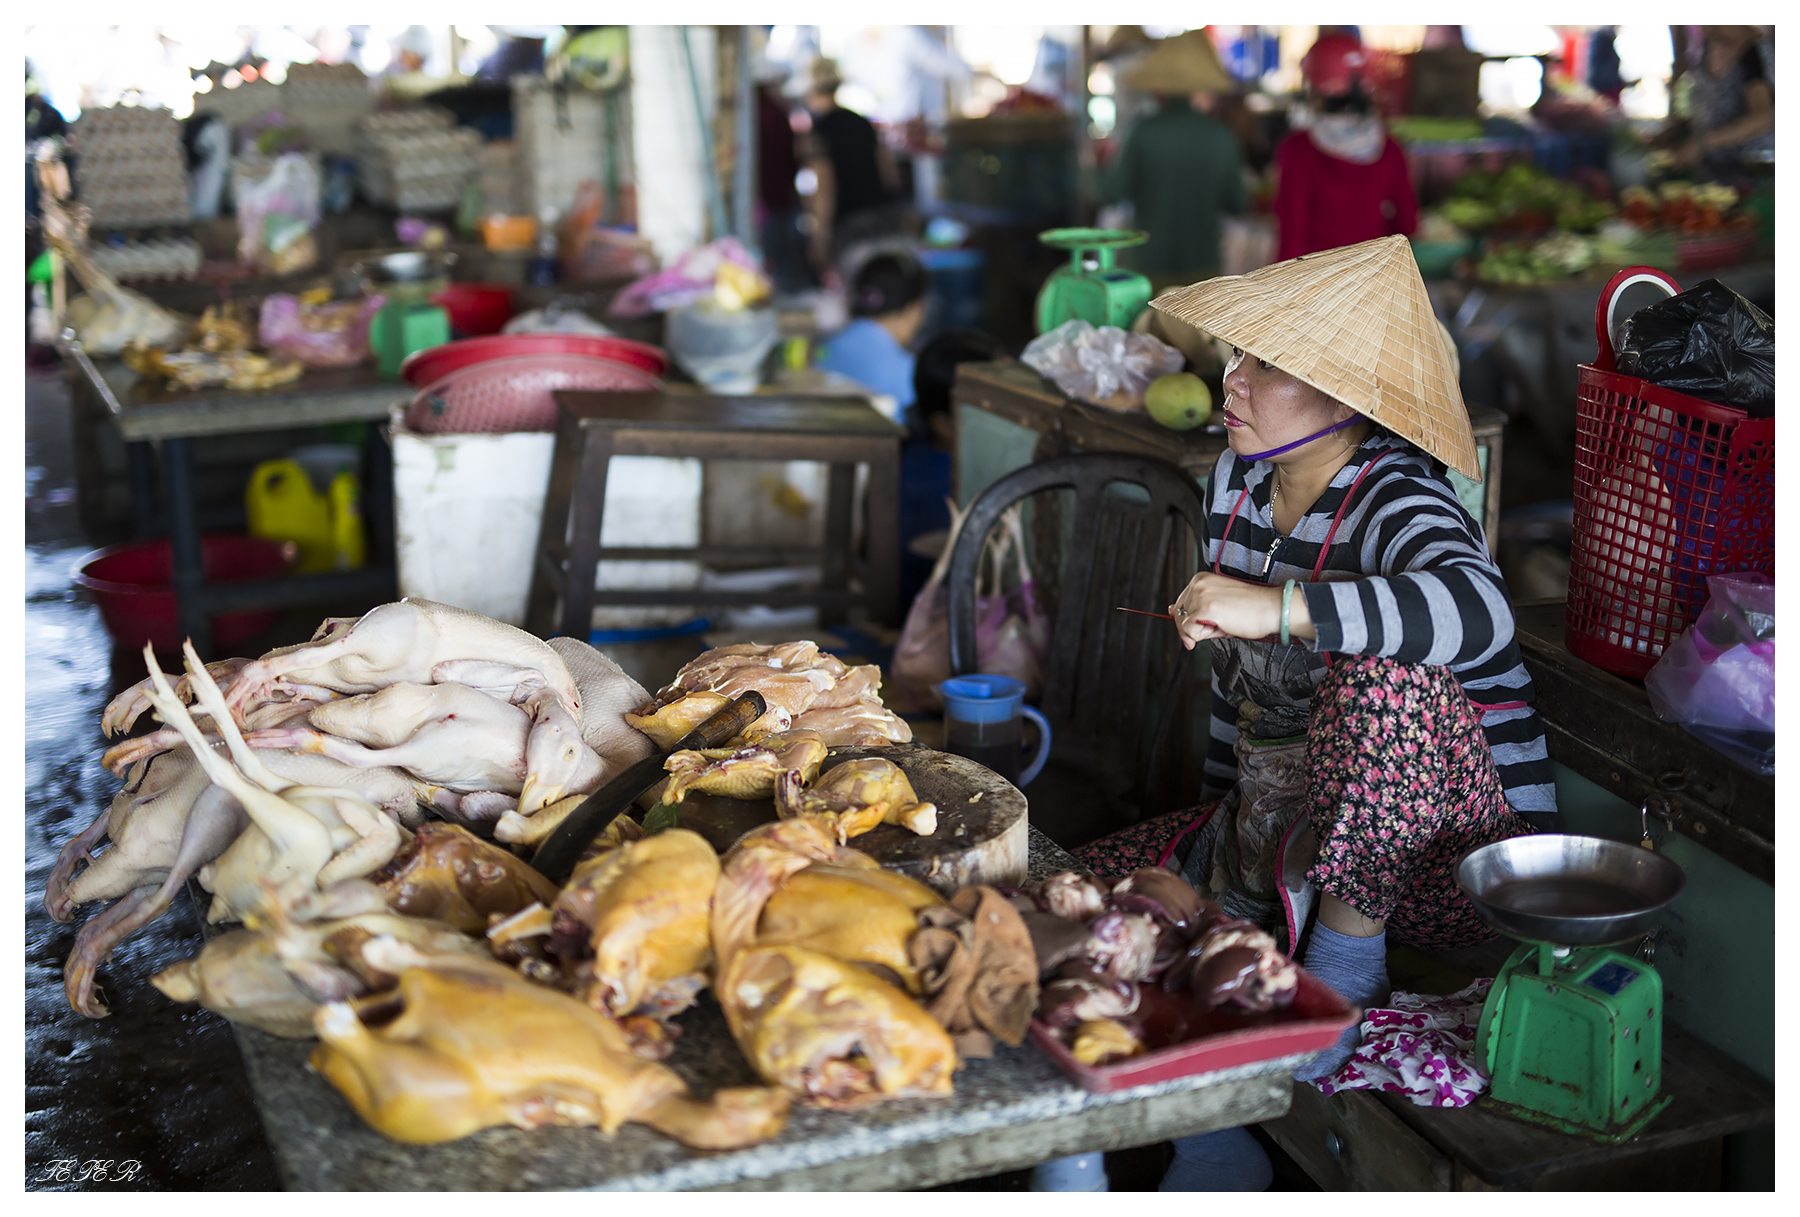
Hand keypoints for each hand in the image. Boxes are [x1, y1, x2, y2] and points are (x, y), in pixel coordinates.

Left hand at [1168, 573, 1308, 650]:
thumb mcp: (1216, 607)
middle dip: (1195, 627)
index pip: (1180, 604)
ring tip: (1223, 622)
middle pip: (1179, 616)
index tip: (1201, 626)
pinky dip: (1201, 637)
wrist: (1270, 608)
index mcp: (1200, 580)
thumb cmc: (1249, 609)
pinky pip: (1189, 632)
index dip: (1188, 621)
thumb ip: (1194, 610)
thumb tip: (1171, 612)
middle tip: (1219, 623)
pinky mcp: (1205, 609)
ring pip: (1184, 625)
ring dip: (1202, 631)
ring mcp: (1201, 596)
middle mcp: (1198, 584)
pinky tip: (1220, 627)